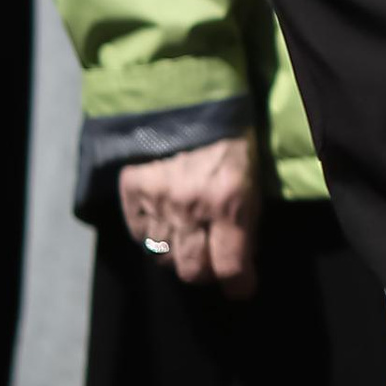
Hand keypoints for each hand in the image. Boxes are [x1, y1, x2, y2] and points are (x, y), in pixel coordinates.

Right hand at [119, 137, 260, 296]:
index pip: (229, 266)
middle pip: (191, 270)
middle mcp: (191, 206)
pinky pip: (138, 233)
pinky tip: (162, 219)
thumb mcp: (251, 181)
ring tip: (184, 235)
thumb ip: (246, 224)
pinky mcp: (133, 189)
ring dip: (176, 252)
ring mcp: (158, 199)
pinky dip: (150, 233)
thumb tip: (240, 265)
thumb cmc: (230, 141)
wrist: (191, 98)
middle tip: (209, 259)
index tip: (240, 287)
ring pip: (162, 256)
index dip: (238, 284)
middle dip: (203, 271)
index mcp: (229, 201)